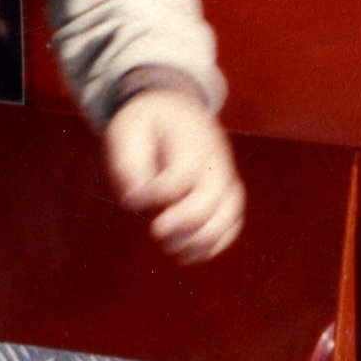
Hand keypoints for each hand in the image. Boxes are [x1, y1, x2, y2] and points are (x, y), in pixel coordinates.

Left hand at [104, 86, 243, 262]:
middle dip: (186, 222)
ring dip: (204, 239)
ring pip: (230, 212)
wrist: (174, 105)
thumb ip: (128, 164)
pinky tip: (192, 255)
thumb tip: (134, 201)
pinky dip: (218, 242)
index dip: (159, 192)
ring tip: (174, 251)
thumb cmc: (146, 121)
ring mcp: (225, 173)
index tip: (134, 197)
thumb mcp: (127, 130)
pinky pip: (233, 219)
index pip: (184, 172)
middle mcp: (214, 157)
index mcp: (189, 138)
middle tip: (157, 232)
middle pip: (213, 197)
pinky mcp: (226, 189)